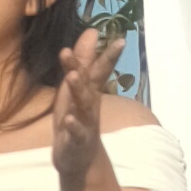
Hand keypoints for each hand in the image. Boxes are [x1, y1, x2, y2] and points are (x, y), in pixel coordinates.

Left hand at [48, 25, 121, 190]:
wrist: (78, 159)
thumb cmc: (76, 118)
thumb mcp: (75, 88)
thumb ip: (84, 61)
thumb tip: (91, 32)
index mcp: (89, 92)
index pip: (100, 70)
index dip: (109, 56)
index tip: (122, 40)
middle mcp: (89, 105)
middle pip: (88, 84)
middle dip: (82, 66)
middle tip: (70, 49)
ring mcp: (84, 123)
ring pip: (82, 106)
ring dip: (78, 90)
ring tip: (73, 76)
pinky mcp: (76, 141)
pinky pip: (76, 133)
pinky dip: (73, 126)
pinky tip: (68, 119)